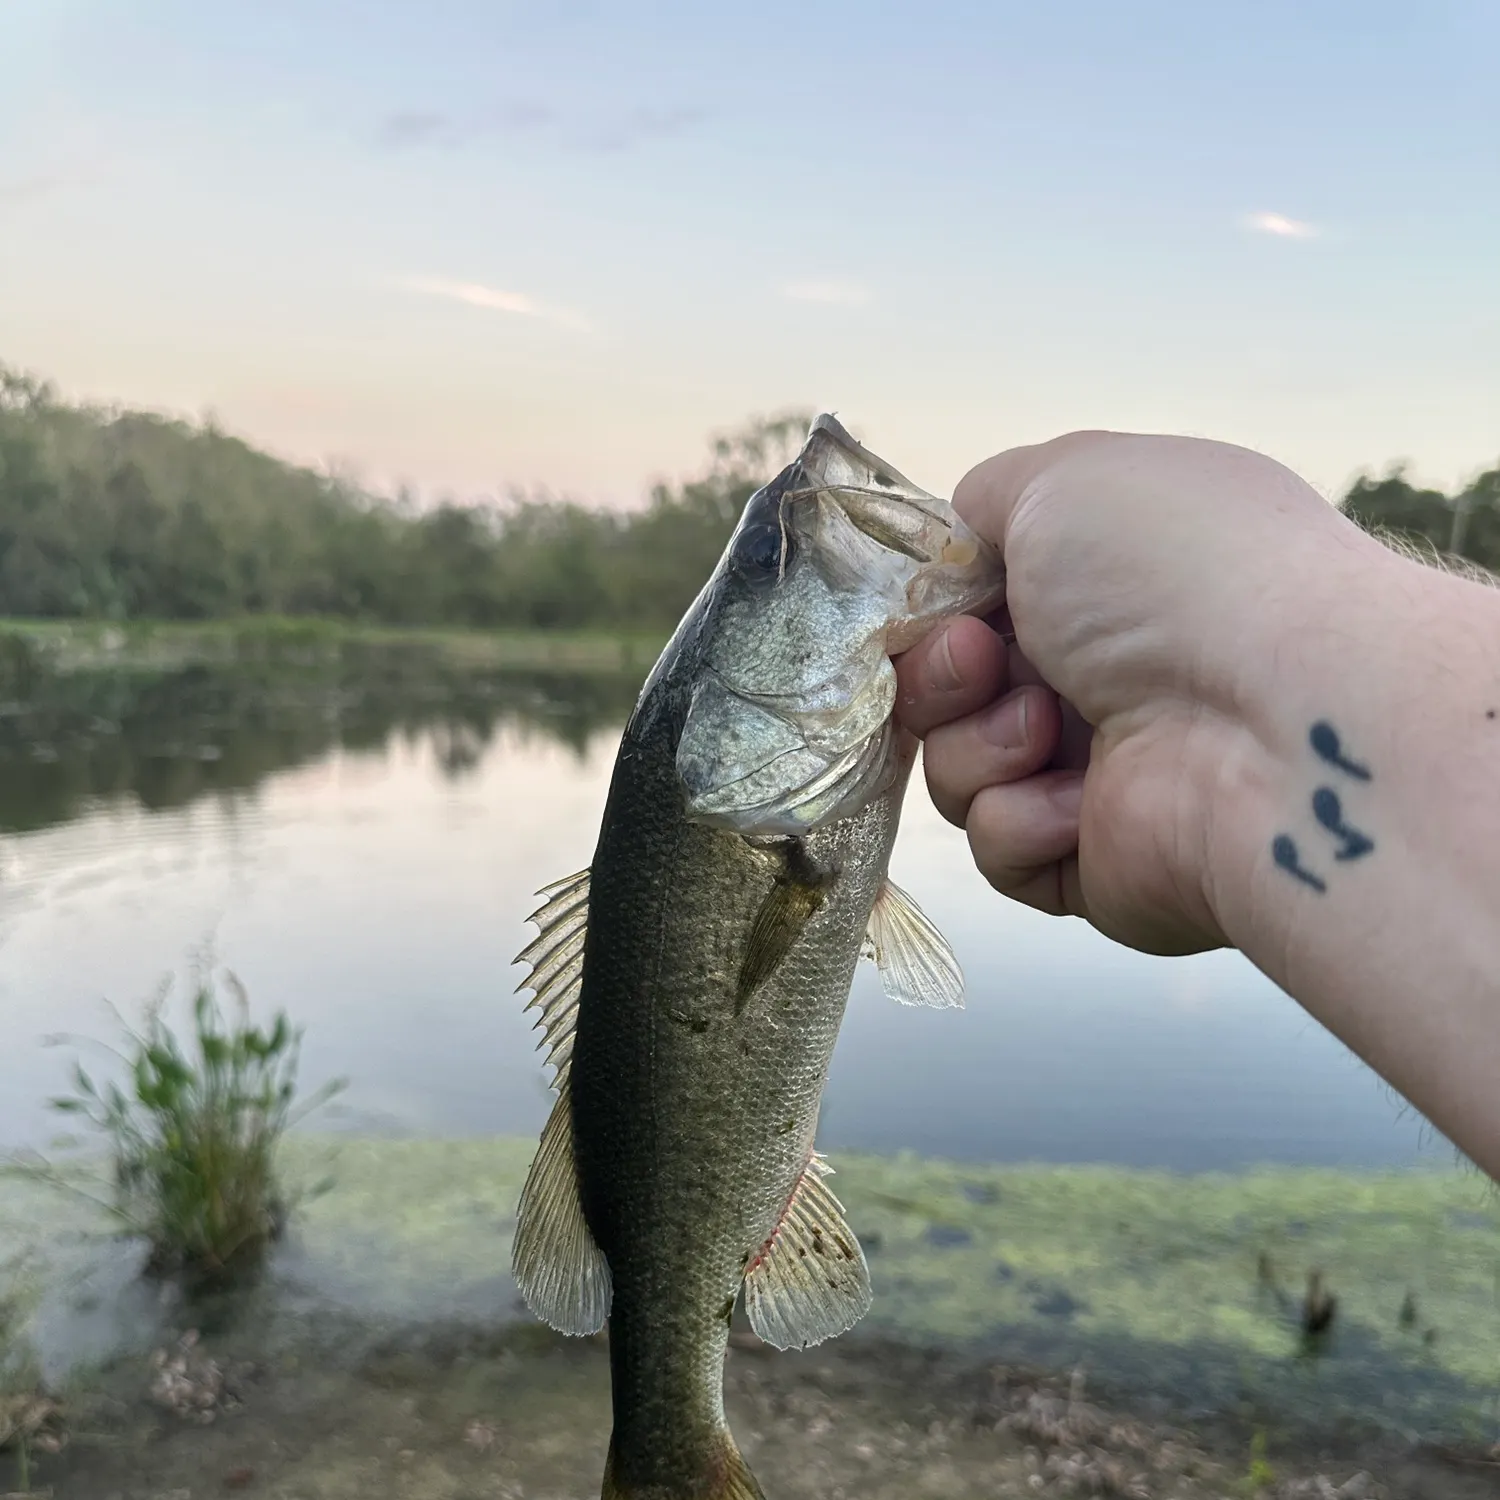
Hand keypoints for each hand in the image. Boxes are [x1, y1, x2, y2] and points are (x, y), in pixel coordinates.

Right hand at [895, 431, 1376, 957]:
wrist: (1269, 724)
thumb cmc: (1175, 577)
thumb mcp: (1063, 479)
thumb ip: (988, 497)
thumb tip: (956, 542)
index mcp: (1102, 584)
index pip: (971, 603)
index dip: (935, 607)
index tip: (937, 603)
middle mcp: (1101, 674)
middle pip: (946, 689)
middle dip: (942, 674)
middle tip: (986, 662)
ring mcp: (1097, 772)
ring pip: (955, 770)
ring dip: (981, 745)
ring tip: (1048, 729)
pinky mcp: (1089, 863)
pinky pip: (997, 847)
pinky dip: (1021, 819)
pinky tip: (1083, 803)